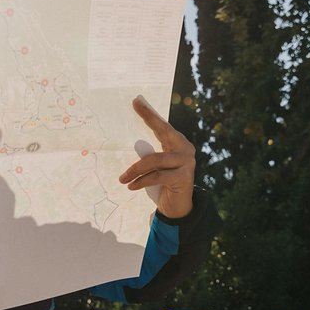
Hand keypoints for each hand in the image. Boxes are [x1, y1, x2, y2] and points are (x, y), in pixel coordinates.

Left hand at [118, 96, 195, 218]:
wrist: (178, 208)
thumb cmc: (164, 184)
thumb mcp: (156, 166)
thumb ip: (150, 154)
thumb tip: (131, 143)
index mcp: (178, 144)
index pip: (163, 126)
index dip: (150, 114)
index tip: (137, 101)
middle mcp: (186, 149)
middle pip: (164, 131)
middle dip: (149, 119)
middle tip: (134, 107)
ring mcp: (186, 163)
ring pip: (155, 160)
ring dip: (135, 169)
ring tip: (122, 178)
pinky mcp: (183, 178)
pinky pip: (157, 176)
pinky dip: (141, 181)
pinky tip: (131, 186)